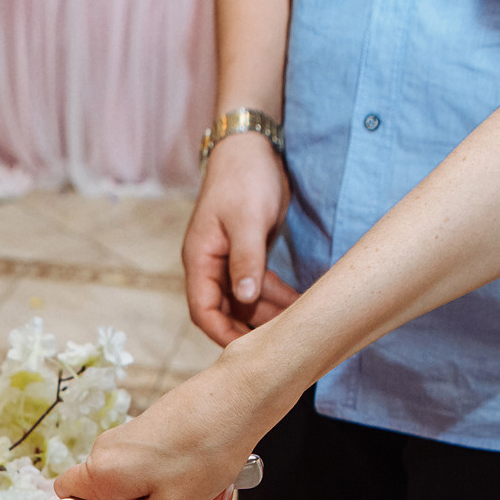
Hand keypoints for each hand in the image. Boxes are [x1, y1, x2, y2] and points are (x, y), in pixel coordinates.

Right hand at [54, 357, 273, 499]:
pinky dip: (183, 476)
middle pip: (110, 494)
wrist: (237, 398)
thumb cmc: (204, 455)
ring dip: (173, 495)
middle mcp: (107, 449)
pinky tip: (211, 475)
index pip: (65, 497)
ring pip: (139, 483)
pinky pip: (157, 466)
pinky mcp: (151, 427)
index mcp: (101, 471)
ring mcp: (130, 436)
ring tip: (205, 490)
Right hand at [182, 132, 298, 345]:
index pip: (202, 310)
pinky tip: (299, 303)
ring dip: (268, 314)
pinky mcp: (248, 256)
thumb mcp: (247, 220)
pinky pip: (258, 286)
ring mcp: (228, 262)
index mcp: (200, 259)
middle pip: (224, 311)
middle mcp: (210, 265)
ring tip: (298, 324)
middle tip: (283, 342)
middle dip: (251, 329)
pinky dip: (276, 297)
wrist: (252, 149)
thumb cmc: (244, 179)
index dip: (221, 333)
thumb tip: (244, 298)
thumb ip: (246, 260)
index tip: (248, 351)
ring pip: (244, 302)